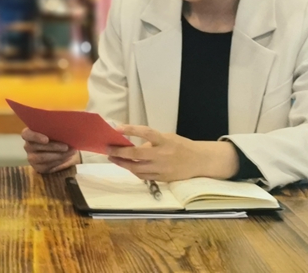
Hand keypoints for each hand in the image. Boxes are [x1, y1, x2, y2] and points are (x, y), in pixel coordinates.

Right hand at [22, 127, 80, 173]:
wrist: (58, 150)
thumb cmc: (55, 136)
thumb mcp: (54, 130)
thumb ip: (55, 129)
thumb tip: (66, 127)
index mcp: (28, 134)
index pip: (26, 134)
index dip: (35, 137)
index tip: (46, 139)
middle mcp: (28, 146)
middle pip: (36, 147)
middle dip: (53, 147)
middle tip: (66, 147)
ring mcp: (31, 158)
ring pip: (42, 157)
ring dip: (58, 155)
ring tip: (70, 152)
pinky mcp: (38, 167)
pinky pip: (47, 166)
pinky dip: (59, 162)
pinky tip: (67, 157)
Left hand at [107, 125, 238, 181]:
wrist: (199, 161)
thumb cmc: (181, 146)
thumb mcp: (167, 138)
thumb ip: (151, 141)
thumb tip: (131, 144)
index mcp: (165, 141)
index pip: (146, 133)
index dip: (131, 130)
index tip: (118, 128)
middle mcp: (162, 155)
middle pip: (136, 154)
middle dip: (119, 152)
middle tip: (108, 149)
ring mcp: (162, 169)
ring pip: (136, 168)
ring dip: (122, 163)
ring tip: (113, 158)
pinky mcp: (162, 179)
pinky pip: (143, 176)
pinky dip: (133, 170)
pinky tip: (127, 166)